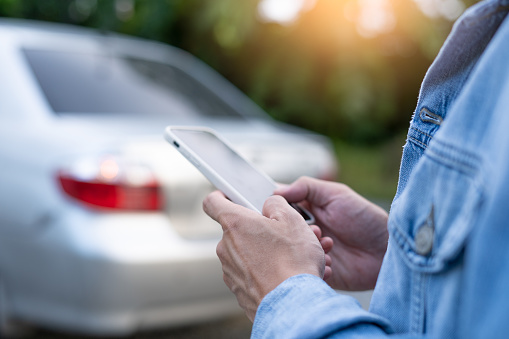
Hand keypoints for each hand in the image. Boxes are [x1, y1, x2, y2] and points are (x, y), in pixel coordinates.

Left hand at [203, 191, 325, 320]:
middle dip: (259, 229)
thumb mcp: (292, 220)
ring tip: (294, 258)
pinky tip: (288, 275)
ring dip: (266, 252)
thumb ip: (276, 204)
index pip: (213, 202)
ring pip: (248, 254)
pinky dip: (267, 272)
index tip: (230, 195)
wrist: (293, 305)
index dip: (221, 195)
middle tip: (284, 233)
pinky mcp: (239, 291)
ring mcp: (231, 271)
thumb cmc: (293, 261)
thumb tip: (269, 205)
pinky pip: (252, 274)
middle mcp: (226, 248)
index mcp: (235, 224)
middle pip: (238, 230)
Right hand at [275, 177, 388, 290]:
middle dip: (295, 232)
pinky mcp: (318, 272)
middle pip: (284, 233)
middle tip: (316, 230)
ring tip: (329, 245)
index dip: (278, 211)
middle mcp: (306, 232)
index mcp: (307, 212)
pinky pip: (305, 273)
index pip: (281, 210)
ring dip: (308, 250)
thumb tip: (276, 191)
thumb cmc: (365, 218)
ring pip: (294, 254)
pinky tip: (331, 263)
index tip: (278, 212)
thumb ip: (306, 187)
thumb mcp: (336, 194)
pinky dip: (316, 268)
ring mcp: (312, 253)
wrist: (388, 250)